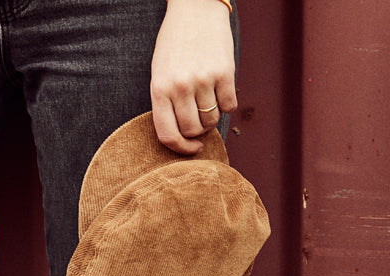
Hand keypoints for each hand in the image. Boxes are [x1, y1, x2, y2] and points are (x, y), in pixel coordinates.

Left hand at [150, 0, 235, 154]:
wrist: (195, 9)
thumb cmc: (176, 43)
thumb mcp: (160, 71)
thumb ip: (167, 102)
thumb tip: (184, 135)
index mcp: (159, 88)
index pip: (168, 134)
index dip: (181, 148)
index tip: (192, 147)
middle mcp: (180, 86)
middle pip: (193, 130)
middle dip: (199, 129)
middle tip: (200, 115)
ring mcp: (203, 80)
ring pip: (212, 120)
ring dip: (213, 115)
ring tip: (209, 97)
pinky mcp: (225, 73)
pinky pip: (230, 106)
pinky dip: (227, 103)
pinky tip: (220, 88)